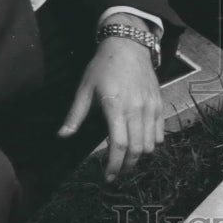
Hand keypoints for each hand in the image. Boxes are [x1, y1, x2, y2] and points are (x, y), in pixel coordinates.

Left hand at [57, 28, 162, 182]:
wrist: (128, 44)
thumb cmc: (103, 65)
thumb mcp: (85, 88)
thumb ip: (76, 115)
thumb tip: (62, 136)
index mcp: (115, 107)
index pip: (118, 145)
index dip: (114, 166)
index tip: (108, 178)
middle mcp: (136, 109)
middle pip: (136, 149)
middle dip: (127, 166)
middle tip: (117, 172)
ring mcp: (150, 106)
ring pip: (150, 143)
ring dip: (139, 156)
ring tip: (128, 158)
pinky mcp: (159, 103)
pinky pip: (160, 132)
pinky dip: (152, 142)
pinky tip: (141, 142)